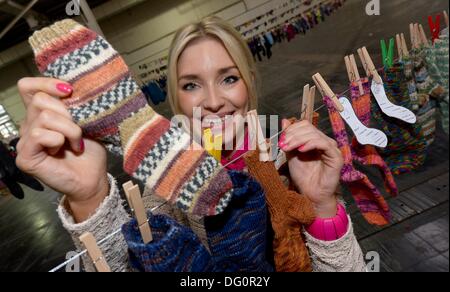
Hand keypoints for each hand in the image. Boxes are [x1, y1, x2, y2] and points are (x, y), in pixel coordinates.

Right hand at [16, 77, 108, 221]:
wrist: (93, 178)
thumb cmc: (90, 151)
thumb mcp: (84, 120)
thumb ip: (72, 105)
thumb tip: (68, 88)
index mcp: (41, 113)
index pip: (28, 87)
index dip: (46, 83)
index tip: (69, 91)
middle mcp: (29, 125)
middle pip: (40, 99)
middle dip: (67, 113)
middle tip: (79, 130)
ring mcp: (25, 141)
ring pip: (44, 117)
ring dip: (69, 129)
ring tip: (76, 143)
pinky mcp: (25, 156)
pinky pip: (39, 134)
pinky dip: (58, 140)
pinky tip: (64, 150)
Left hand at [279, 119, 343, 217]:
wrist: (311, 194)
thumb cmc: (303, 176)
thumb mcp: (291, 155)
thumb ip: (289, 139)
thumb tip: (284, 120)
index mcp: (315, 140)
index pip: (304, 125)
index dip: (291, 129)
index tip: (281, 140)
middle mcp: (324, 141)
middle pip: (308, 128)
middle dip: (292, 135)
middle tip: (282, 145)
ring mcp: (331, 148)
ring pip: (314, 134)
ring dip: (298, 139)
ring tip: (288, 148)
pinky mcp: (336, 156)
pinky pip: (324, 144)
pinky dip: (310, 144)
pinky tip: (301, 150)